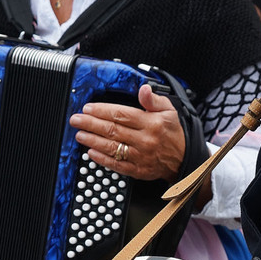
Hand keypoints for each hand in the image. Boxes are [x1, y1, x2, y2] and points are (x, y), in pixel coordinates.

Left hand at [69, 84, 185, 181]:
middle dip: (91, 124)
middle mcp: (144, 140)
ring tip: (79, 134)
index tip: (88, 108)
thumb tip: (144, 89)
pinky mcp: (138, 170)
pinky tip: (91, 153)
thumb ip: (154, 100)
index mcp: (151, 123)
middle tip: (76, 120)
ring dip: (92, 141)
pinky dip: (102, 160)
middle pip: (112, 130)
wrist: (183, 159)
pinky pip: (117, 165)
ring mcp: (140, 157)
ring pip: (111, 147)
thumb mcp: (169, 111)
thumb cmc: (173, 133)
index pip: (122, 115)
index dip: (102, 111)